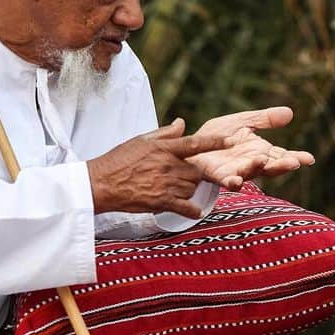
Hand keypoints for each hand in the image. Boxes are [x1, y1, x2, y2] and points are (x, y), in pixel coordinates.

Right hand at [87, 119, 229, 219]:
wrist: (101, 183)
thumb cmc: (118, 160)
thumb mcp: (140, 140)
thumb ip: (164, 133)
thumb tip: (181, 123)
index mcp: (164, 148)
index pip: (195, 143)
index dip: (216, 142)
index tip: (233, 140)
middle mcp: (169, 165)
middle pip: (197, 171)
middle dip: (194, 175)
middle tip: (181, 177)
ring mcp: (167, 184)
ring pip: (192, 188)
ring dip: (189, 190)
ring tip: (173, 189)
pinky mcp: (162, 202)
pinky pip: (187, 207)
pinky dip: (193, 210)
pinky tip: (194, 211)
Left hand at [191, 107, 314, 189]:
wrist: (191, 145)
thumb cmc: (218, 137)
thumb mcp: (243, 123)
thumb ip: (264, 119)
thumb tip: (290, 113)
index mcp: (259, 152)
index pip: (281, 156)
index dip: (295, 158)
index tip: (309, 159)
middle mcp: (250, 164)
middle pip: (269, 167)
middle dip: (281, 166)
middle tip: (294, 162)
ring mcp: (234, 171)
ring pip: (249, 173)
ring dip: (256, 168)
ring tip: (263, 161)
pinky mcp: (216, 175)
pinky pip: (225, 180)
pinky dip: (231, 181)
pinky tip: (236, 181)